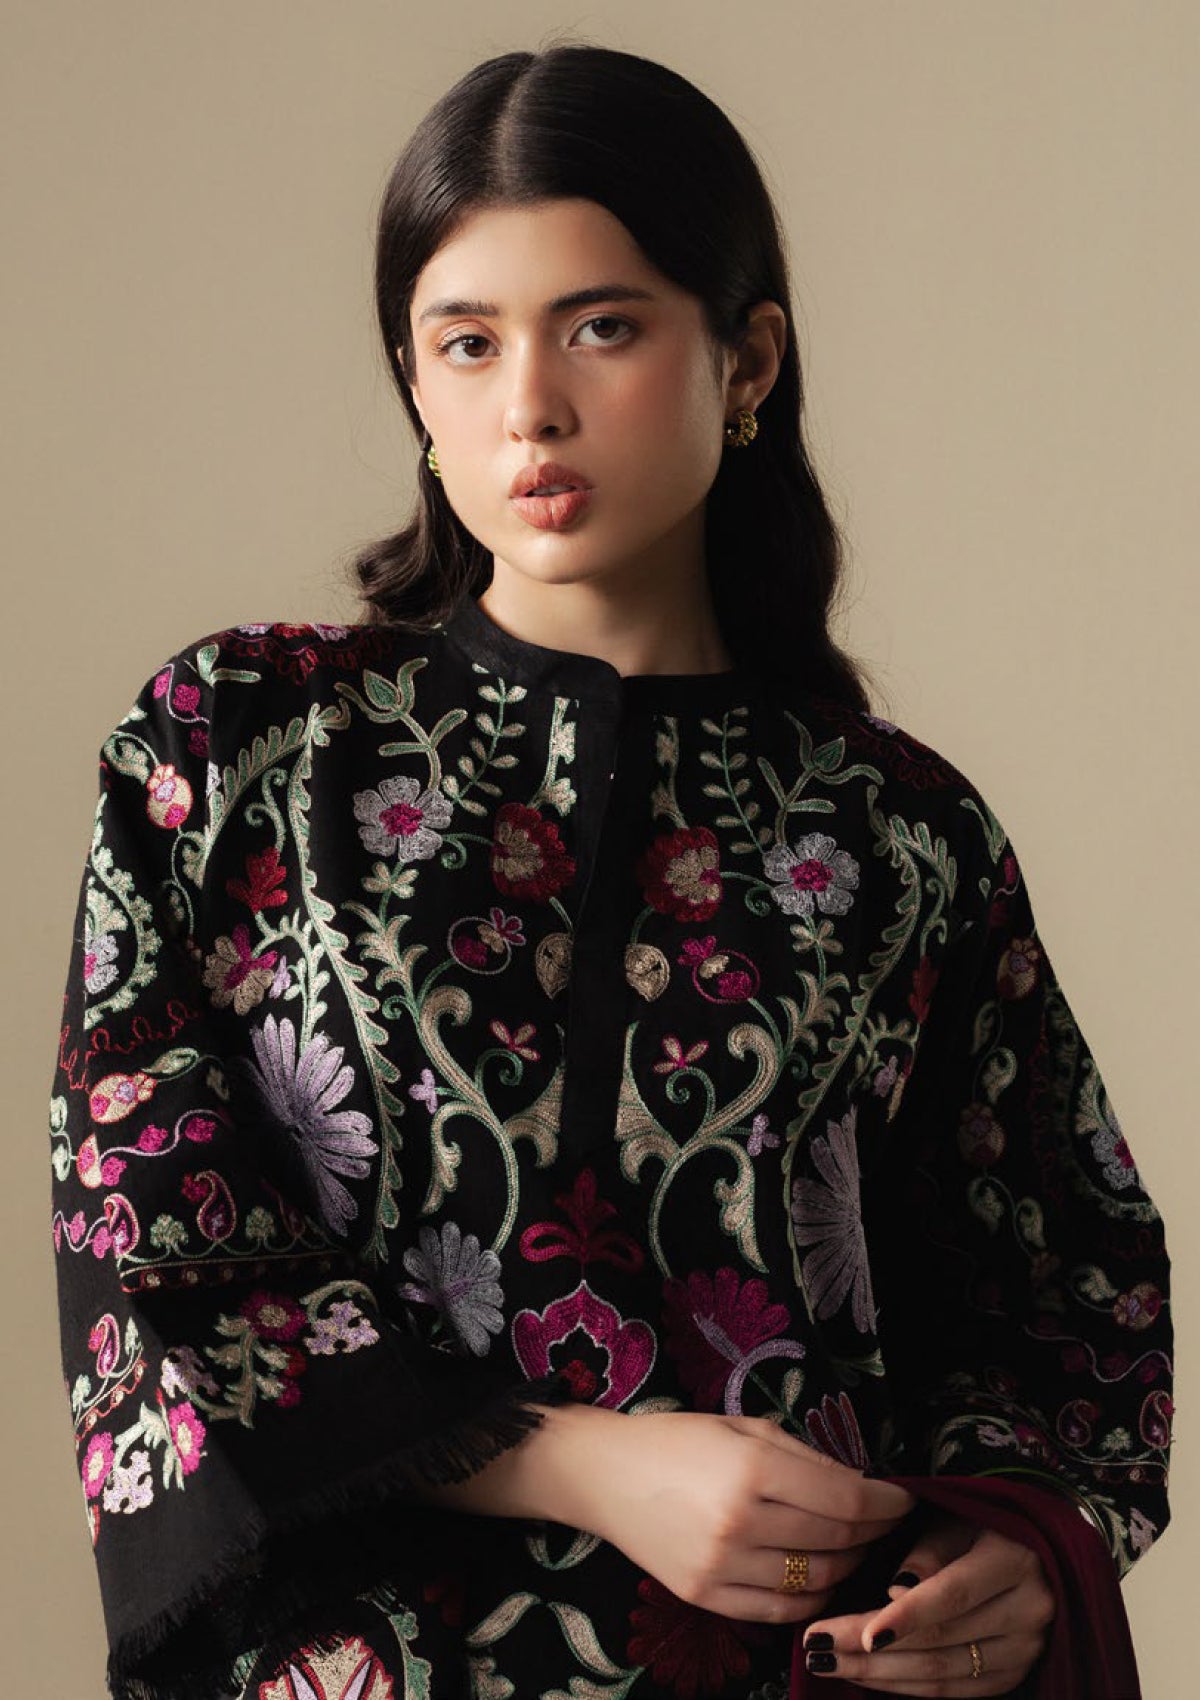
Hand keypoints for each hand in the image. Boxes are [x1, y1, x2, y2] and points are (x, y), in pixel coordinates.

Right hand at [589, 1411, 916, 1624]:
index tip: (905, 1498)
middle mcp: (741, 1523)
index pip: (848, 1500)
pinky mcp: (705, 1597)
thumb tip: (861, 1483)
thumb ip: (804, 1456)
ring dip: (847, 1566)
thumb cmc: (678, 1440)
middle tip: (884, 1522)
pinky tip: (818, 1577)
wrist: (604, 1474)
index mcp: (753, 1469)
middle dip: (873, 1533)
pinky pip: (779, 1611)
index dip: (887, 1503)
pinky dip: (811, 1598)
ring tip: (853, 1548)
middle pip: (838, 1543)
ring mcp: (722, 1567)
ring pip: (816, 1582)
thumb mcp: (744, 1427)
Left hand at [800, 1513, 1054, 1693]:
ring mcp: (1025, 1650)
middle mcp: (1028, 1611)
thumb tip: (894, 1591)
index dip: (906, 1616)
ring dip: (880, 1675)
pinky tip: (867, 1675)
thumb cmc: (981, 1524)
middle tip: (816, 1645)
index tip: (858, 1633)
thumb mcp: (956, 1517)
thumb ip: (928, 1550)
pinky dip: (907, 1686)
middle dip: (871, 1648)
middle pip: (940, 1641)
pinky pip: (955, 1691)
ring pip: (943, 1674)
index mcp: (1014, 1559)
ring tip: (828, 1661)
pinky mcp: (1014, 1676)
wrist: (1036, 1554)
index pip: (953, 1595)